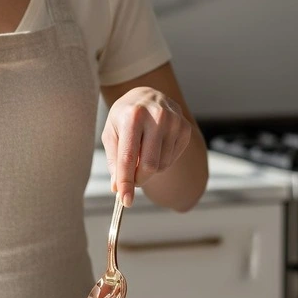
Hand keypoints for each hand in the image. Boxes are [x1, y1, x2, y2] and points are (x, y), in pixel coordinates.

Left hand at [101, 86, 192, 206]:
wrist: (147, 96)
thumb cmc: (125, 117)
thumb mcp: (111, 132)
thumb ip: (114, 160)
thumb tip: (117, 187)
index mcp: (133, 116)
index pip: (128, 157)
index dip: (126, 182)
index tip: (125, 201)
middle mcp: (156, 116)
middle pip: (149, 165)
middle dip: (138, 179)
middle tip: (131, 181)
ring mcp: (175, 121)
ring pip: (162, 165)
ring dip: (149, 169)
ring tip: (141, 153)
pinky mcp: (185, 128)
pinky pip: (172, 159)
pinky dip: (161, 161)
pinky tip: (155, 147)